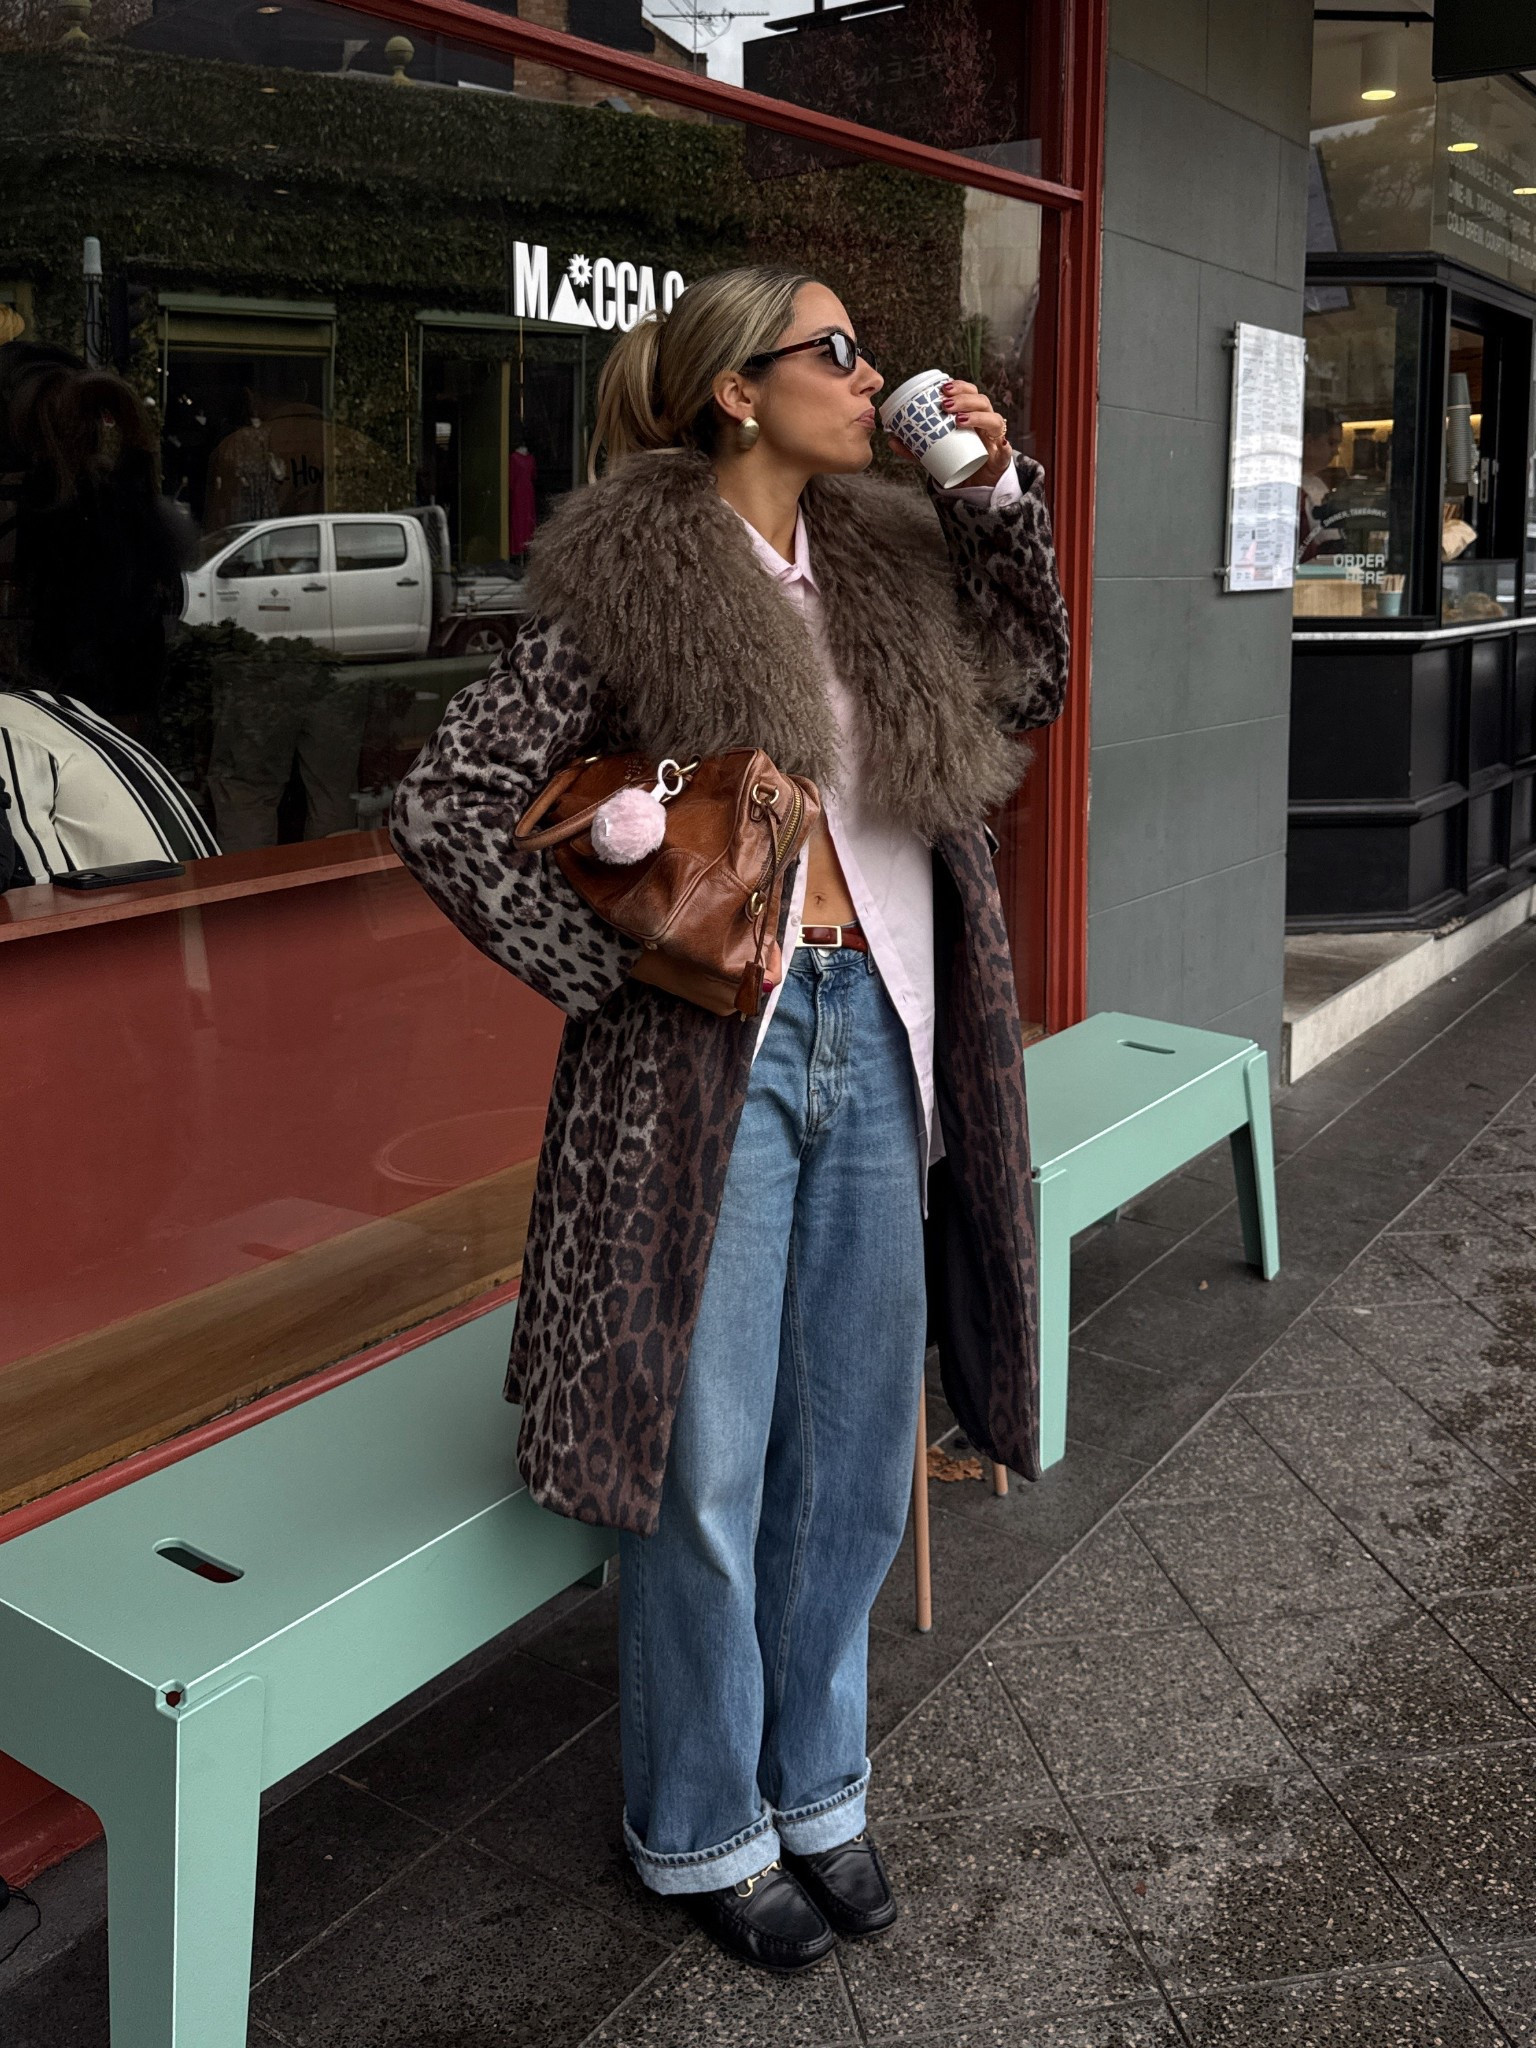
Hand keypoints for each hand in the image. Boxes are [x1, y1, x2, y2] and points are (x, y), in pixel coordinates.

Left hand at [887, 379, 1013, 487]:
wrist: (975, 483)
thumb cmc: (957, 460)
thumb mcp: (932, 453)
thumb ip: (914, 447)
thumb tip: (891, 439)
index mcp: (972, 414)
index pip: (970, 392)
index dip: (959, 387)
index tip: (943, 388)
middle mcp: (985, 421)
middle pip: (981, 400)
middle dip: (964, 397)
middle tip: (945, 403)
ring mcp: (995, 438)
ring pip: (993, 419)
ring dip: (977, 416)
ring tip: (958, 420)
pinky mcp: (1002, 457)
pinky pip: (1006, 450)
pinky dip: (1005, 447)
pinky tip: (1000, 444)